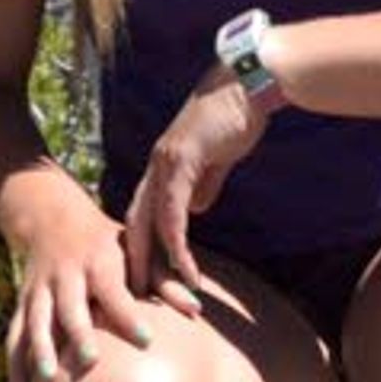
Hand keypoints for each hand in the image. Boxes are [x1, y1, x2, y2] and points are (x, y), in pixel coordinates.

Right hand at [4, 190, 191, 381]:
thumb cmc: (106, 243)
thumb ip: (163, 281)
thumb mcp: (135, 250)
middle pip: (69, 305)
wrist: (52, 218)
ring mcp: (40, 289)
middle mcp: (66, 275)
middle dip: (78, 331)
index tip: (147, 339)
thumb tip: (196, 309)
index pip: (113, 290)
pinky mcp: (23, 302)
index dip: (128, 313)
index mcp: (97, 262)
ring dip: (40, 347)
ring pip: (36, 319)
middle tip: (90, 359)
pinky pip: (15, 332)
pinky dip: (15, 361)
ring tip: (47, 378)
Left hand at [121, 71, 271, 306]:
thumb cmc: (235, 118)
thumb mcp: (216, 159)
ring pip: (150, 220)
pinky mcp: (182, 160)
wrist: (246, 85)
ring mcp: (166, 162)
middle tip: (134, 296)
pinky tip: (184, 265)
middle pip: (135, 221)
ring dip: (154, 259)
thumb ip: (204, 184)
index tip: (144, 276)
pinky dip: (176, 241)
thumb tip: (196, 210)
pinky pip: (173, 210)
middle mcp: (156, 166)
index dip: (141, 245)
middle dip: (134, 260)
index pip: (143, 212)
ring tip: (158, 292)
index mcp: (163, 166)